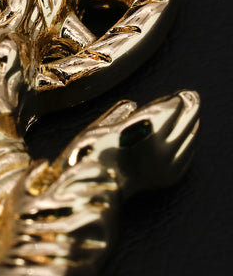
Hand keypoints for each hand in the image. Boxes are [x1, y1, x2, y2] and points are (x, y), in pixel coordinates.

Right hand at [55, 90, 199, 196]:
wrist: (97, 191)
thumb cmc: (91, 159)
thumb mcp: (97, 130)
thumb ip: (116, 115)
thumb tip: (131, 103)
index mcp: (140, 134)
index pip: (166, 113)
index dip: (174, 102)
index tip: (180, 94)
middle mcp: (158, 149)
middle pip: (181, 125)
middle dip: (188, 109)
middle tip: (192, 96)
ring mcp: (166, 164)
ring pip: (187, 140)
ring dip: (192, 125)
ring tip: (194, 113)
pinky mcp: (169, 177)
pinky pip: (187, 157)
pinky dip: (191, 144)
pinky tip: (191, 137)